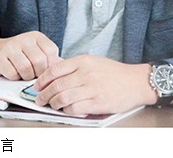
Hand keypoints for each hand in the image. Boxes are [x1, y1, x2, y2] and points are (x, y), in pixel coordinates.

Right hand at [0, 32, 60, 80]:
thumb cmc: (17, 54)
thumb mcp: (34, 51)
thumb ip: (48, 58)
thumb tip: (65, 68)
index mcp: (36, 36)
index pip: (51, 51)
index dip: (50, 65)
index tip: (45, 71)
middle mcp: (24, 39)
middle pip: (39, 61)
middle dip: (38, 73)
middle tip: (33, 75)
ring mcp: (11, 47)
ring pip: (26, 69)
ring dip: (26, 77)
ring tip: (22, 74)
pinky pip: (13, 74)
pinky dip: (14, 78)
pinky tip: (12, 73)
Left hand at [32, 55, 157, 115]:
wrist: (136, 82)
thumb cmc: (114, 72)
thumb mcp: (93, 61)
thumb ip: (74, 66)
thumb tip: (53, 70)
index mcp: (83, 61)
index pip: (55, 69)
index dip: (42, 79)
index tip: (37, 85)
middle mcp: (86, 74)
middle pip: (56, 86)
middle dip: (44, 95)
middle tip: (40, 99)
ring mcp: (92, 88)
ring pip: (63, 98)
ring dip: (53, 104)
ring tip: (52, 105)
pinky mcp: (98, 103)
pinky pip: (74, 108)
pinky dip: (66, 111)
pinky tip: (66, 109)